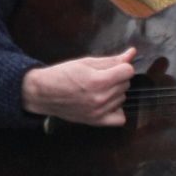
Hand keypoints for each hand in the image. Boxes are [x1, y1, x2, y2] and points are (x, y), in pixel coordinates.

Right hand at [21, 49, 135, 125]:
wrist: (44, 93)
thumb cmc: (62, 75)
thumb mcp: (86, 62)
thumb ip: (111, 60)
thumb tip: (131, 54)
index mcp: (98, 80)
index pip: (128, 71)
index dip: (121, 67)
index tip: (113, 68)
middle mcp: (100, 98)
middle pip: (125, 84)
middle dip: (116, 78)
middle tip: (100, 77)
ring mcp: (99, 111)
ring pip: (123, 98)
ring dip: (115, 93)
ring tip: (98, 89)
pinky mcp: (96, 121)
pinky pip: (120, 118)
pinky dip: (117, 110)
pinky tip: (107, 103)